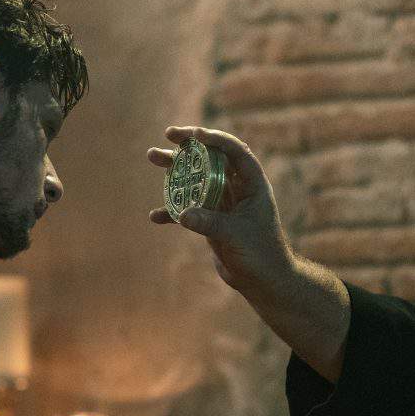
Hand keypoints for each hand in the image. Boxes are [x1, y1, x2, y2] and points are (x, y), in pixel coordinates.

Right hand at [147, 125, 294, 294]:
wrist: (262, 281)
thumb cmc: (260, 254)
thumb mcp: (235, 236)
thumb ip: (209, 223)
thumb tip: (182, 214)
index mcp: (252, 184)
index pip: (235, 151)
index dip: (215, 138)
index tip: (193, 134)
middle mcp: (237, 188)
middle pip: (212, 158)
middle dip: (190, 146)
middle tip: (169, 135)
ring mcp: (223, 202)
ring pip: (196, 179)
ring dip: (175, 169)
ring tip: (152, 156)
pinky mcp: (211, 219)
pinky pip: (189, 208)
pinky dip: (173, 211)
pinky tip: (155, 216)